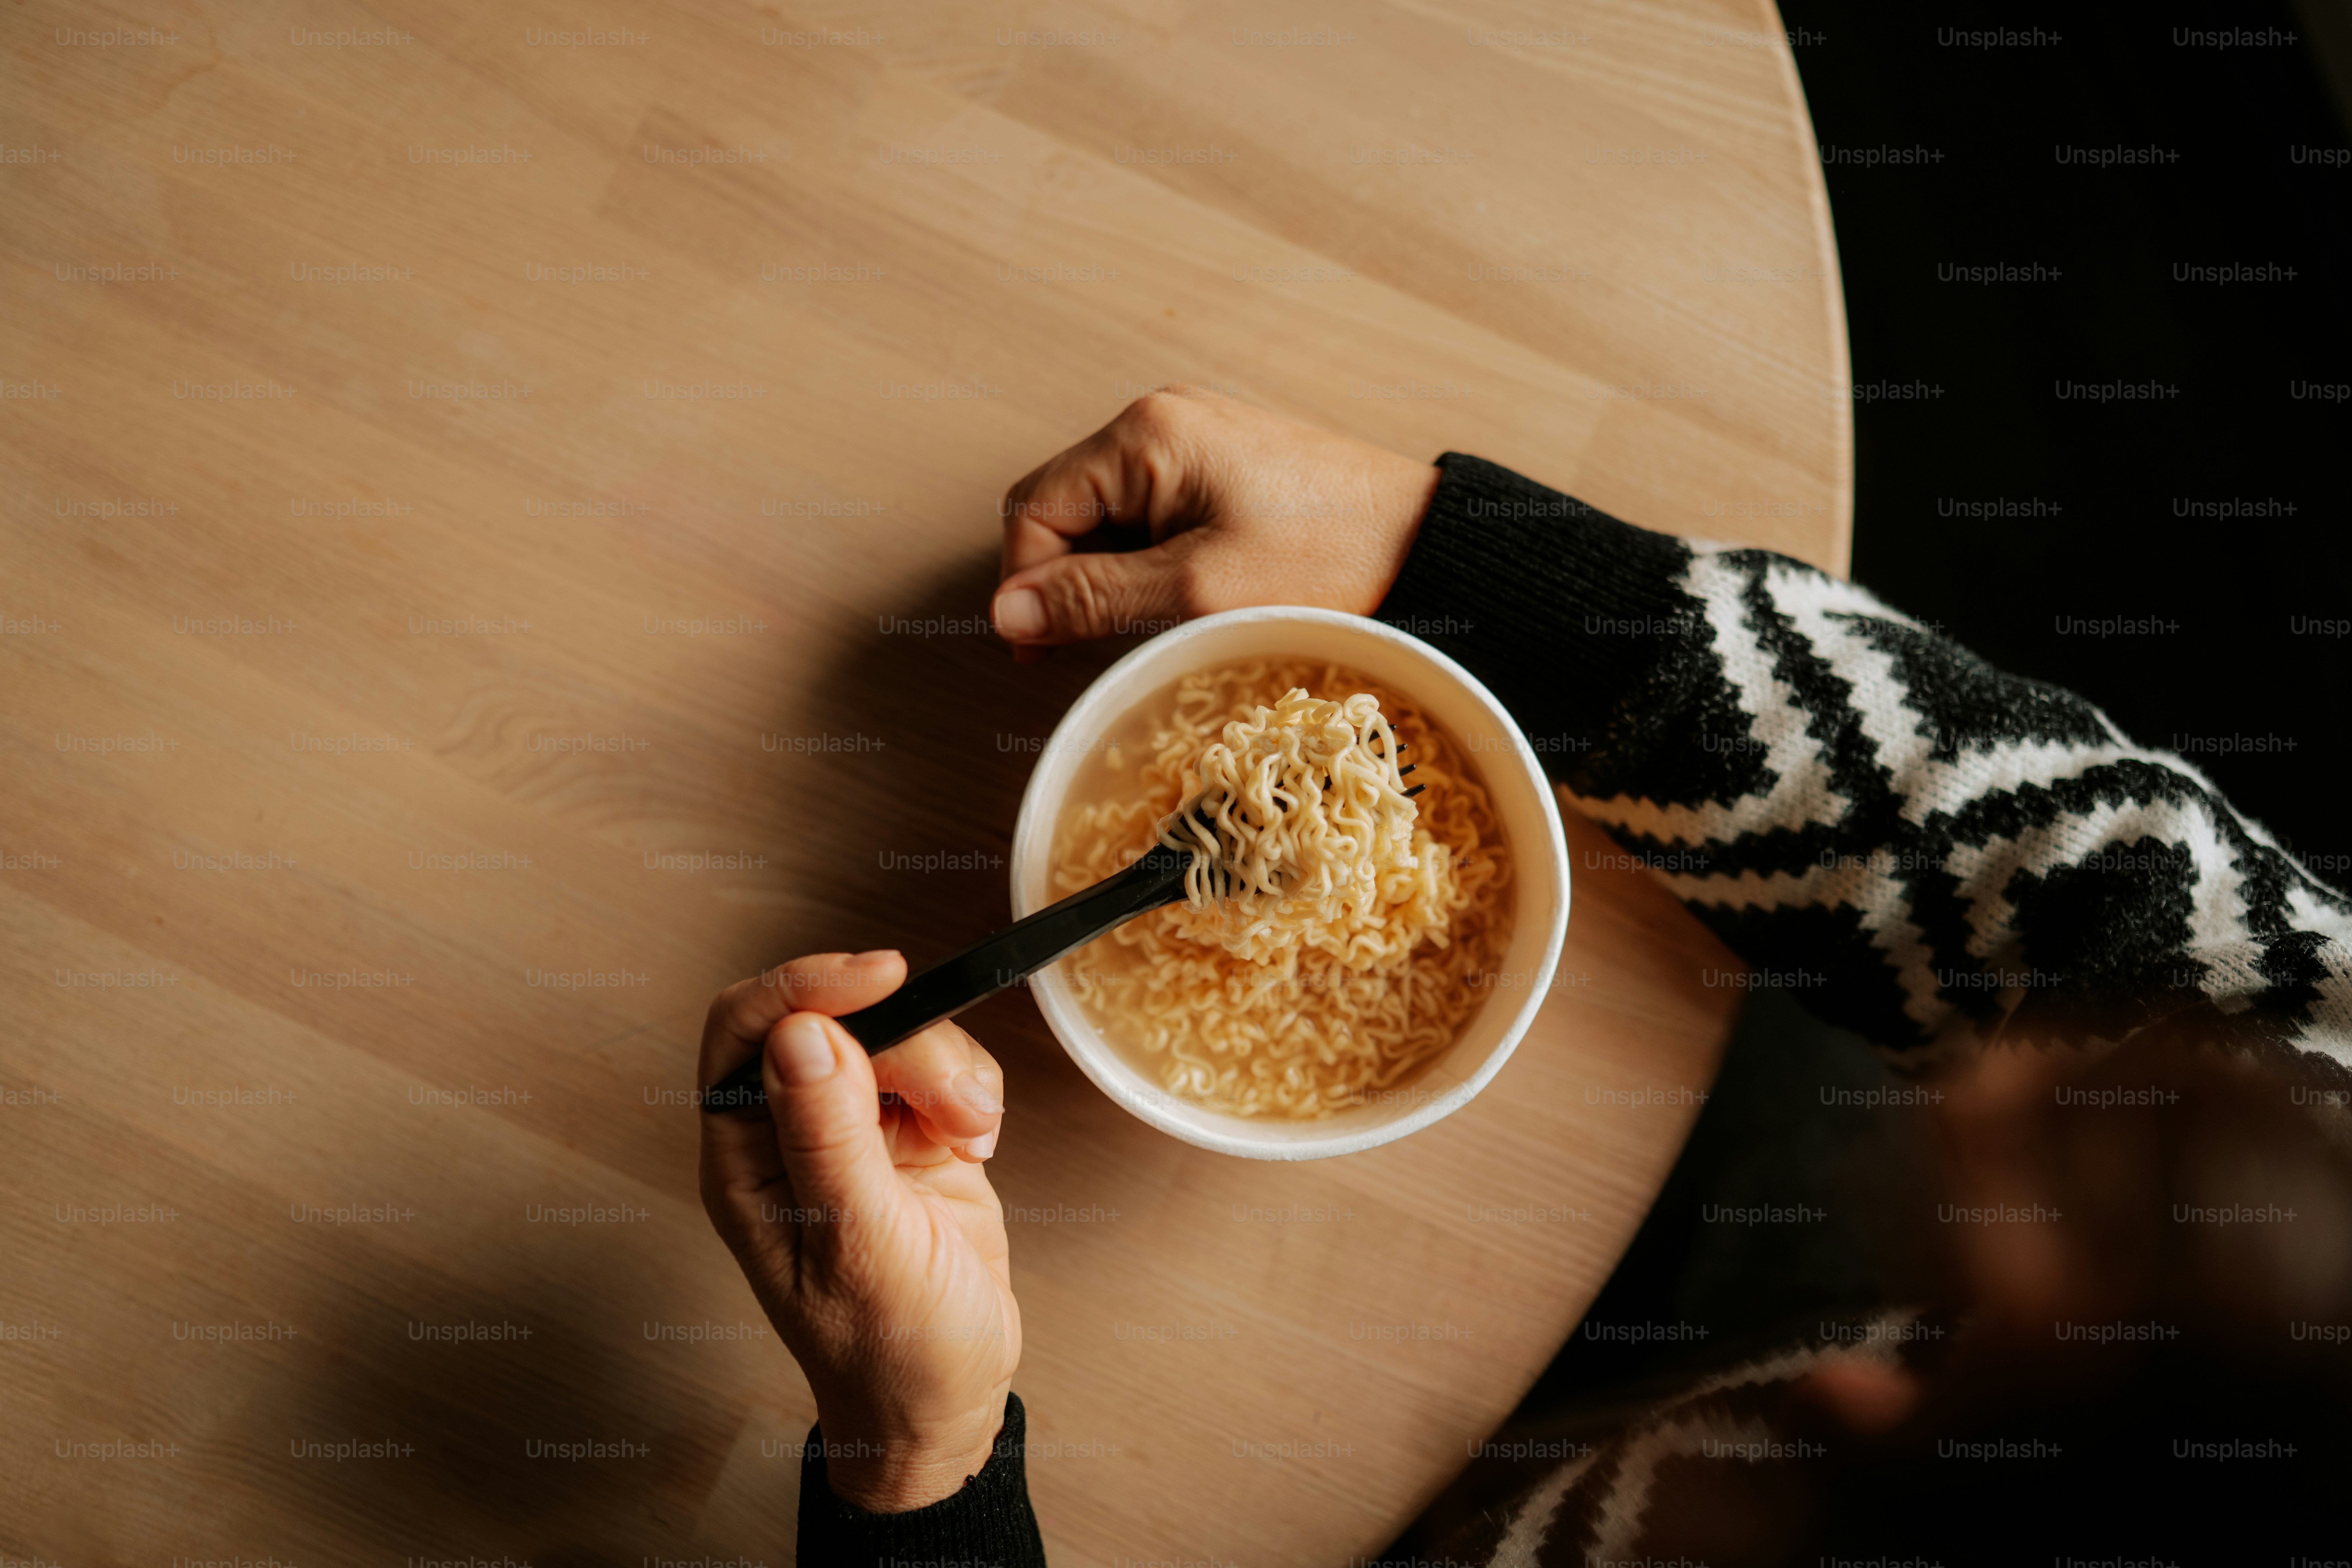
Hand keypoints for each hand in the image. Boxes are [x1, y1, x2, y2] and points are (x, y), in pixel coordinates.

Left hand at [697, 951, 1018, 1511]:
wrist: (951, 1401)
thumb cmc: (891, 1354)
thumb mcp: (860, 1247)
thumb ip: (828, 1136)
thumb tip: (801, 1032)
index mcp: (746, 1159)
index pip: (748, 1028)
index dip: (807, 986)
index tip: (883, 977)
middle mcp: (792, 1133)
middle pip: (838, 1019)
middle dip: (906, 1044)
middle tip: (952, 1106)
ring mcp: (855, 1130)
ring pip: (899, 1035)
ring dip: (949, 1073)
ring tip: (970, 1138)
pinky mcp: (913, 1133)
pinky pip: (943, 1067)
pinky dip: (972, 1093)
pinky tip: (977, 1148)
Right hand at [990, 389, 1439, 657]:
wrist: (1425, 543)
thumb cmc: (1327, 562)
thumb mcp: (1198, 592)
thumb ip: (1095, 597)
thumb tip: (1006, 612)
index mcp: (1145, 435)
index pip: (1034, 509)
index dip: (1026, 585)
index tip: (1041, 651)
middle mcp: (1160, 422)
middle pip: (1063, 508)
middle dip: (1064, 580)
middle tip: (1086, 649)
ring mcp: (1193, 442)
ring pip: (1106, 518)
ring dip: (1108, 577)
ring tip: (1149, 626)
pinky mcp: (1221, 468)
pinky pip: (1150, 517)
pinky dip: (1147, 565)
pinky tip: (1181, 602)